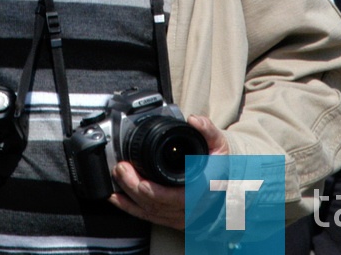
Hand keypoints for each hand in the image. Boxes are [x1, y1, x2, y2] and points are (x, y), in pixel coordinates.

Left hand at [109, 114, 227, 228]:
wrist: (224, 185)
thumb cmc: (218, 164)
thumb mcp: (219, 143)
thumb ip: (207, 129)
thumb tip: (194, 120)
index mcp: (205, 188)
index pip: (181, 197)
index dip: (159, 193)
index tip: (141, 183)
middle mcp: (193, 207)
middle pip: (159, 204)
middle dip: (135, 188)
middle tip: (122, 168)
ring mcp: (182, 216)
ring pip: (151, 212)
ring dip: (129, 196)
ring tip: (117, 176)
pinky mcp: (172, 219)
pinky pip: (148, 217)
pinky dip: (129, 208)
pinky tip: (116, 197)